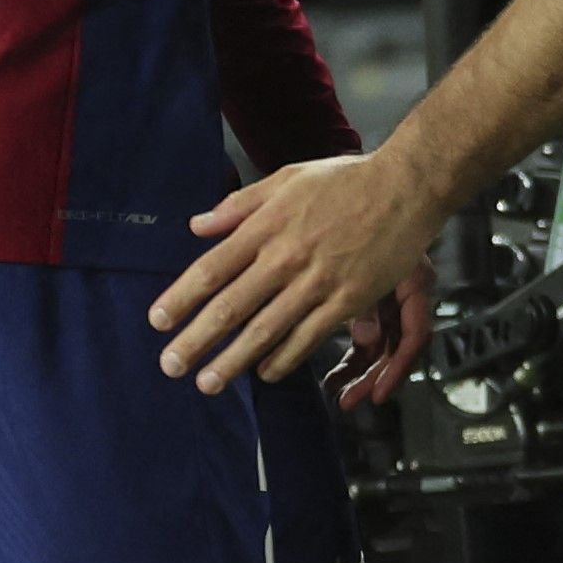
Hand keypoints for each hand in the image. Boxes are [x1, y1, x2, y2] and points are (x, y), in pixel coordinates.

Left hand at [153, 149, 449, 388]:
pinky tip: (265, 373)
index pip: (210, 269)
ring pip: (265, 330)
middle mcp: (285, 257)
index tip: (157, 322)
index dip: (180, 298)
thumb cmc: (346, 180)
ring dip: (233, 361)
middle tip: (170, 366)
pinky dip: (283, 359)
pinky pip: (308, 337)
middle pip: (230, 307)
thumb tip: (196, 226)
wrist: (406, 187)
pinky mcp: (347, 299)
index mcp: (266, 226)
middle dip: (196, 341)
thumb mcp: (287, 179)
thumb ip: (239, 205)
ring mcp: (317, 281)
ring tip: (208, 383)